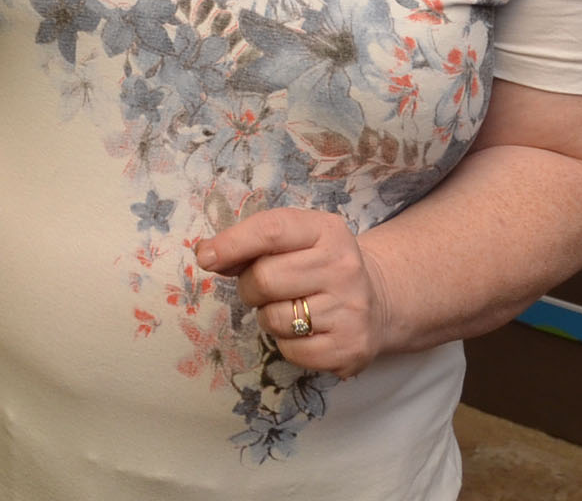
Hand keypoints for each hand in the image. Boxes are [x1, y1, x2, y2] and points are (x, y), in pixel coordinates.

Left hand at [196, 207, 388, 380]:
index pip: (271, 230)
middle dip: (250, 288)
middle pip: (264, 280)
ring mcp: (350, 309)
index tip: (206, 256)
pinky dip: (286, 344)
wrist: (376, 300)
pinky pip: (291, 351)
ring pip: (274, 319)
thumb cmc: (319, 265)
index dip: (232, 244)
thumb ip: (253, 243)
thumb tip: (209, 256)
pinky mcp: (350, 347)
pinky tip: (305, 331)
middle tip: (263, 290)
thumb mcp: (295, 239)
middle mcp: (344, 267)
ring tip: (289, 309)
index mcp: (326, 230)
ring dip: (268, 317)